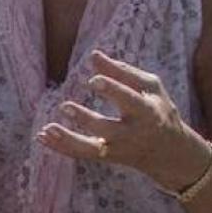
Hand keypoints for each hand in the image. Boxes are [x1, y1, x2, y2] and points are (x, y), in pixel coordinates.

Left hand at [36, 53, 210, 187]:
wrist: (170, 152)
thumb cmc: (157, 109)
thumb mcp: (150, 87)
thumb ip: (122, 71)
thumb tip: (93, 55)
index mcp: (147, 112)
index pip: (130, 101)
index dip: (113, 90)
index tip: (93, 80)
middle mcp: (132, 133)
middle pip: (108, 129)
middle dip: (87, 120)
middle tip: (64, 106)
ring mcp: (118, 148)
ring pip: (91, 148)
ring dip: (67, 140)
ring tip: (47, 128)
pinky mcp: (106, 157)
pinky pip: (81, 154)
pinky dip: (61, 146)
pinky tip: (42, 136)